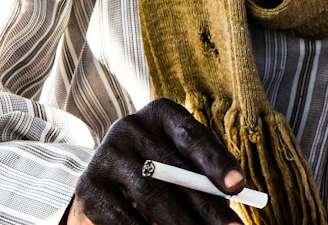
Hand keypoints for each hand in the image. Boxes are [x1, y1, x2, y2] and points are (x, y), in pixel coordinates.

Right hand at [65, 98, 244, 223]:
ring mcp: (106, 155)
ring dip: (180, 223)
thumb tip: (234, 194)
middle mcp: (130, 126)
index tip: (239, 187)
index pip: (191, 135)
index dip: (215, 161)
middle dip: (206, 205)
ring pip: (150, 193)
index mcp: (160, 113)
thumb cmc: (160, 171)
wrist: (107, 184)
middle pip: (172, 169)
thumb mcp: (180, 162)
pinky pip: (123, 216)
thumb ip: (203, 173)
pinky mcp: (89, 187)